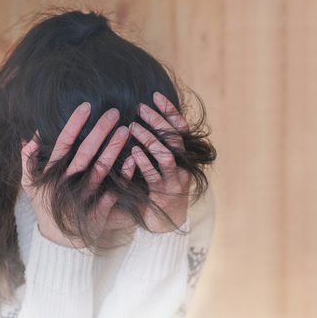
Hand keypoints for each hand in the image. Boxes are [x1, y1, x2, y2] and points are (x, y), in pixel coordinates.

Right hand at [21, 103, 136, 247]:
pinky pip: (112, 192)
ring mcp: (82, 198)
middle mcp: (66, 184)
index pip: (62, 145)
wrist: (58, 237)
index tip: (86, 107)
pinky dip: (122, 177)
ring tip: (125, 130)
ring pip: (99, 171)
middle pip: (84, 154)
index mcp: (51, 174)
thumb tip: (29, 136)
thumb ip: (28, 160)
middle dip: (99, 132)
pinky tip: (133, 161)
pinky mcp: (96, 212)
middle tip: (113, 112)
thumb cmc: (45, 204)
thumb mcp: (29, 184)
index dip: (73, 126)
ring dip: (112, 150)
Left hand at [129, 92, 191, 232]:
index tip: (155, 95)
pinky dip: (144, 163)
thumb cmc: (160, 188)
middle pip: (175, 138)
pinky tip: (132, 152)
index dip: (170, 111)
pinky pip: (154, 176)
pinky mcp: (163, 195)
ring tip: (132, 127)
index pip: (181, 128)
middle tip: (140, 108)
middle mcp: (184, 166)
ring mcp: (175, 181)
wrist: (167, 222)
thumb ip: (157, 145)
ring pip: (167, 156)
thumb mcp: (161, 165)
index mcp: (184, 156)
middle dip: (158, 121)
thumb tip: (142, 119)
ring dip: (150, 139)